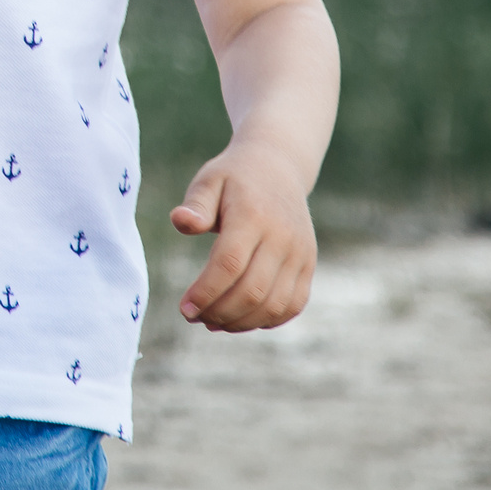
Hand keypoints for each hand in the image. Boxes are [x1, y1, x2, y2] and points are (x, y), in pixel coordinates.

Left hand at [169, 136, 316, 331]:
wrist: (278, 167)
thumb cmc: (233, 178)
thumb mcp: (209, 181)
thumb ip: (195, 205)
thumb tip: (181, 222)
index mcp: (253, 215)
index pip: (229, 264)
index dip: (206, 292)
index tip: (185, 309)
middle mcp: (282, 237)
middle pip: (252, 290)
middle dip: (219, 312)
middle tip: (194, 317)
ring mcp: (300, 253)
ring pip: (273, 304)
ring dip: (240, 322)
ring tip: (213, 321)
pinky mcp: (309, 264)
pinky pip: (292, 305)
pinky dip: (266, 320)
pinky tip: (240, 319)